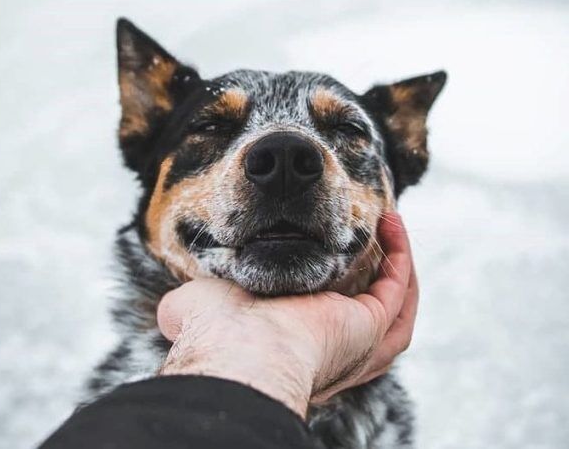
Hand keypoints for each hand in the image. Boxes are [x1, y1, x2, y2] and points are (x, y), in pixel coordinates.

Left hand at [156, 212, 417, 417]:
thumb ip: (186, 307)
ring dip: (397, 264)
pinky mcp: (372, 325)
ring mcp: (356, 339)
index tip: (328, 246)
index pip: (323, 315)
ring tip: (390, 226)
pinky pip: (398, 288)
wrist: (239, 346)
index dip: (332, 283)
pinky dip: (400, 255)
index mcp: (292, 342)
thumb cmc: (215, 330)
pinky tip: (389, 223)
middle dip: (375, 273)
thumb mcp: (196, 309)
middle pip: (369, 313)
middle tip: (373, 236)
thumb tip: (170, 313)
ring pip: (394, 306)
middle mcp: (329, 346)